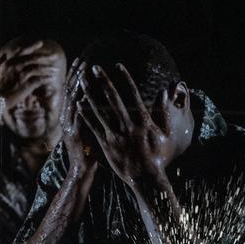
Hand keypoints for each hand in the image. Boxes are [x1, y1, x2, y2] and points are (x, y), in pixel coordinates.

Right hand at [0, 41, 63, 108]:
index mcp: (8, 62)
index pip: (22, 51)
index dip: (31, 46)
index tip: (40, 43)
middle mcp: (15, 67)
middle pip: (33, 58)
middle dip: (45, 56)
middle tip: (55, 55)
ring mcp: (21, 76)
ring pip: (38, 69)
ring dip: (48, 69)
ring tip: (56, 70)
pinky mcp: (26, 86)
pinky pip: (39, 80)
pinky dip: (46, 78)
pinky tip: (51, 79)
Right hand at [61, 57, 97, 174]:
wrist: (81, 170)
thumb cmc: (88, 151)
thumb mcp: (86, 129)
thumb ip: (87, 115)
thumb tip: (94, 100)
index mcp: (69, 116)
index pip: (71, 90)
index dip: (75, 75)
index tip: (81, 61)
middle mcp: (67, 118)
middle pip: (70, 91)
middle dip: (76, 74)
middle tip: (83, 60)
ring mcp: (70, 126)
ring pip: (72, 100)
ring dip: (78, 85)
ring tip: (84, 71)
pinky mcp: (75, 134)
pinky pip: (77, 117)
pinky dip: (79, 106)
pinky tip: (83, 95)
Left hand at [78, 63, 177, 185]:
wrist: (147, 178)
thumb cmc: (158, 156)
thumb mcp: (165, 133)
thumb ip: (163, 112)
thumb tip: (165, 93)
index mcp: (143, 120)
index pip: (133, 93)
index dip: (124, 78)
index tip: (117, 65)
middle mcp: (128, 124)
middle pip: (113, 98)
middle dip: (103, 81)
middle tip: (94, 67)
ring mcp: (116, 134)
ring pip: (100, 110)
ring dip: (90, 94)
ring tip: (81, 81)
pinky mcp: (107, 145)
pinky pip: (94, 127)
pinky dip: (86, 115)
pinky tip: (79, 104)